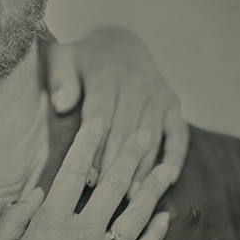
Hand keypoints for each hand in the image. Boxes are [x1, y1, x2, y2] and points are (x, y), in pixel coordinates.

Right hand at [0, 118, 172, 239]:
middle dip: (130, 154)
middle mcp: (83, 235)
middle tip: (143, 132)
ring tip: (165, 167)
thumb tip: (38, 191)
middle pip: (113, 185)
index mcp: (51, 222)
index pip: (75, 171)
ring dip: (152, 188)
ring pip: (136, 216)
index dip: (88, 143)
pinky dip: (157, 233)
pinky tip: (166, 217)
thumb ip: (17, 214)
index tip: (99, 122)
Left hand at [44, 27, 189, 194]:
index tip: (87, 178)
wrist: (119, 40)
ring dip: (143, 169)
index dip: (95, 151)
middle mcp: (137, 84)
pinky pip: (178, 134)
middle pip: (126, 133)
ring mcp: (158, 95)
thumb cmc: (82, 58)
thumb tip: (61, 104)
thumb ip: (60, 79)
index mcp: (107, 75)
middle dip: (116, 167)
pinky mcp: (173, 104)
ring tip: (133, 199)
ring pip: (151, 139)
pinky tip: (166, 180)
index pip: (101, 119)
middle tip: (107, 197)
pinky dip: (175, 157)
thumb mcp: (63, 57)